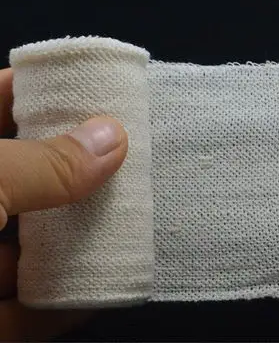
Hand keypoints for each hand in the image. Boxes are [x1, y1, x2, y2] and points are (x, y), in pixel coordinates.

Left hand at [0, 68, 127, 340]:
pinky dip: (65, 305)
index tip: (92, 86)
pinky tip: (104, 291)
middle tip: (125, 150)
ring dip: (80, 237)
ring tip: (130, 219)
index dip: (42, 88)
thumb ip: (41, 165)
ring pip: (32, 244)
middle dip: (74, 163)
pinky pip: (28, 312)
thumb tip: (113, 137)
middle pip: (26, 173)